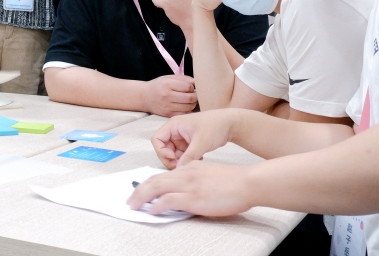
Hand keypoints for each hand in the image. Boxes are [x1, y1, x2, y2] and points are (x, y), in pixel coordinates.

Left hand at [126, 161, 253, 216]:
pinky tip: (151, 210)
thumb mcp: (210, 175)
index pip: (163, 174)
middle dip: (139, 190)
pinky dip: (156, 206)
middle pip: (155, 180)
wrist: (247, 182)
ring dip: (142, 197)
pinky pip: (168, 200)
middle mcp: (186, 173)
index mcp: (190, 166)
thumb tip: (188, 193)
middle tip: (130, 199)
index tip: (141, 191)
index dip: (149, 183)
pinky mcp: (193, 197)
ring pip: (156, 188)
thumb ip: (197, 180)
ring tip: (134, 206)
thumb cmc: (234, 181)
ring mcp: (188, 185)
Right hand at [140, 75, 196, 116]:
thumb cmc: (158, 86)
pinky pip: (184, 113)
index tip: (190, 87)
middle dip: (195, 96)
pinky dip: (187, 110)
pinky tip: (185, 106)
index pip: (187, 86)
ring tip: (190, 100)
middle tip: (194, 94)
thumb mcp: (168, 78)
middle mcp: (167, 96)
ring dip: (193, 103)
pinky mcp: (168, 114)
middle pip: (190, 98)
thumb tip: (196, 82)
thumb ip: (183, 79)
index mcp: (167, 84)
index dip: (192, 87)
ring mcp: (167, 106)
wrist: (145, 97)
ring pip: (188, 107)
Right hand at [151, 110, 235, 168]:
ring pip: (173, 153)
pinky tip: (198, 160)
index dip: (162, 151)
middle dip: (171, 159)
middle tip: (182, 166)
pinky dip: (187, 160)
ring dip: (180, 160)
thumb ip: (189, 157)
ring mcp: (182, 137)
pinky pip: (182, 155)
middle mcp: (175, 131)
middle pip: (164, 148)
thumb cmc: (215, 126)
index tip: (173, 159)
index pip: (157, 139)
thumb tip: (179, 170)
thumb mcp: (201, 142)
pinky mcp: (189, 143)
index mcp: (174, 125)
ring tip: (193, 163)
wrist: (231, 124)